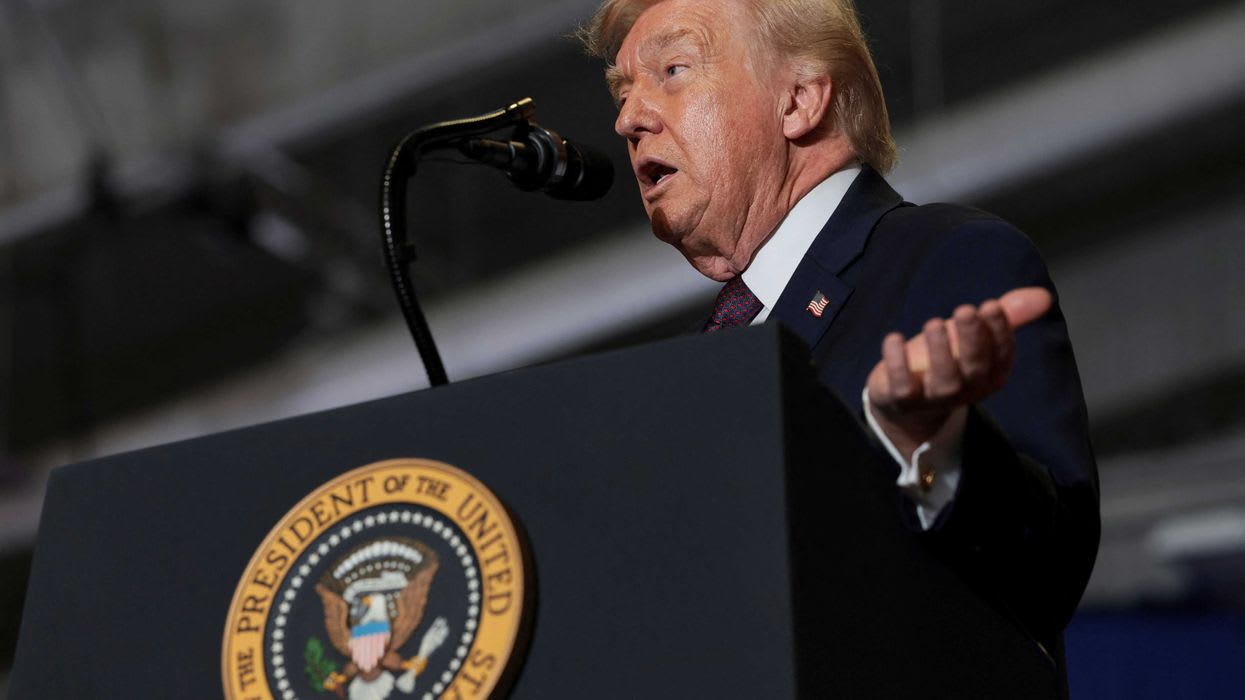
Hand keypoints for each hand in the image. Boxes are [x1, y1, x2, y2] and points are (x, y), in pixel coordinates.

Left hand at [866, 287, 1051, 459]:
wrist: (903, 396)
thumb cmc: (947, 356)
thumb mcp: (975, 334)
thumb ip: (1007, 314)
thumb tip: (1045, 296)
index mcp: (991, 373)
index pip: (1002, 354)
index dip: (998, 330)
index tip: (991, 305)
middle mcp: (967, 388)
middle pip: (975, 367)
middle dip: (972, 339)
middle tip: (965, 310)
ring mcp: (935, 397)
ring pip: (943, 380)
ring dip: (940, 351)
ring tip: (933, 323)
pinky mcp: (903, 400)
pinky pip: (902, 388)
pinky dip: (897, 364)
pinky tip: (893, 338)